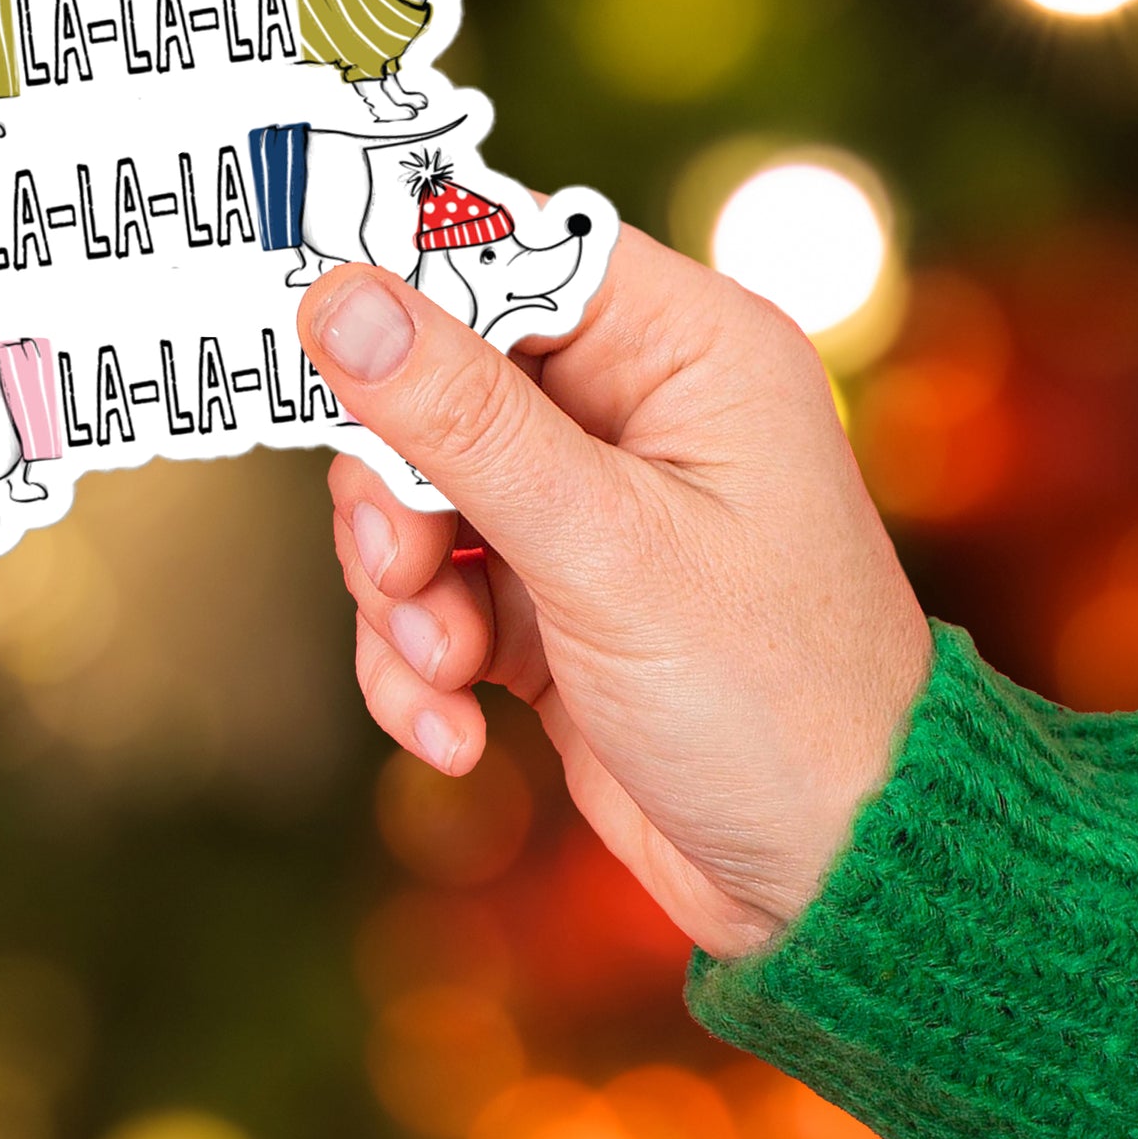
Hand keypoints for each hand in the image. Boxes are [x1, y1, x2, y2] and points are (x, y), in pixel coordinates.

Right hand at [296, 225, 933, 960]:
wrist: (832, 886)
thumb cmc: (771, 698)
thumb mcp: (606, 549)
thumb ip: (464, 419)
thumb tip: (342, 299)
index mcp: (683, 350)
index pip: (512, 252)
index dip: (404, 282)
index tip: (305, 323)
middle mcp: (631, 411)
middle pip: (437, 380)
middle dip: (396, 489)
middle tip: (402, 569)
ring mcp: (585, 508)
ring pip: (416, 495)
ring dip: (401, 591)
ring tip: (444, 670)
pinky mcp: (546, 600)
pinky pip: (432, 591)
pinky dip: (418, 659)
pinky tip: (455, 732)